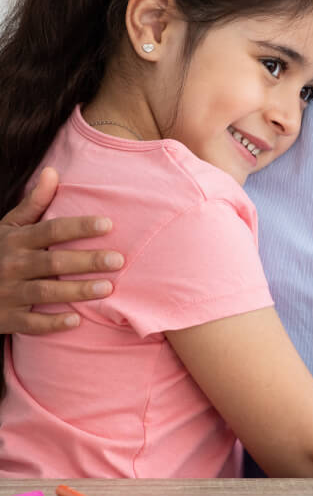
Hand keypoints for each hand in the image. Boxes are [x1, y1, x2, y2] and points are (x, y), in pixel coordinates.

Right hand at [0, 167, 120, 333]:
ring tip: (107, 288)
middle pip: (53, 262)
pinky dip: (51, 324)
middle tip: (118, 260)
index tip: (109, 225)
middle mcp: (11, 265)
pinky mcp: (4, 318)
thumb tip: (53, 171)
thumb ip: (33, 203)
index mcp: (16, 240)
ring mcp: (7, 293)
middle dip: (87, 261)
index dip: (80, 227)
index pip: (51, 230)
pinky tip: (76, 320)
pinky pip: (29, 324)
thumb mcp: (8, 226)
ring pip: (45, 293)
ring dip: (77, 291)